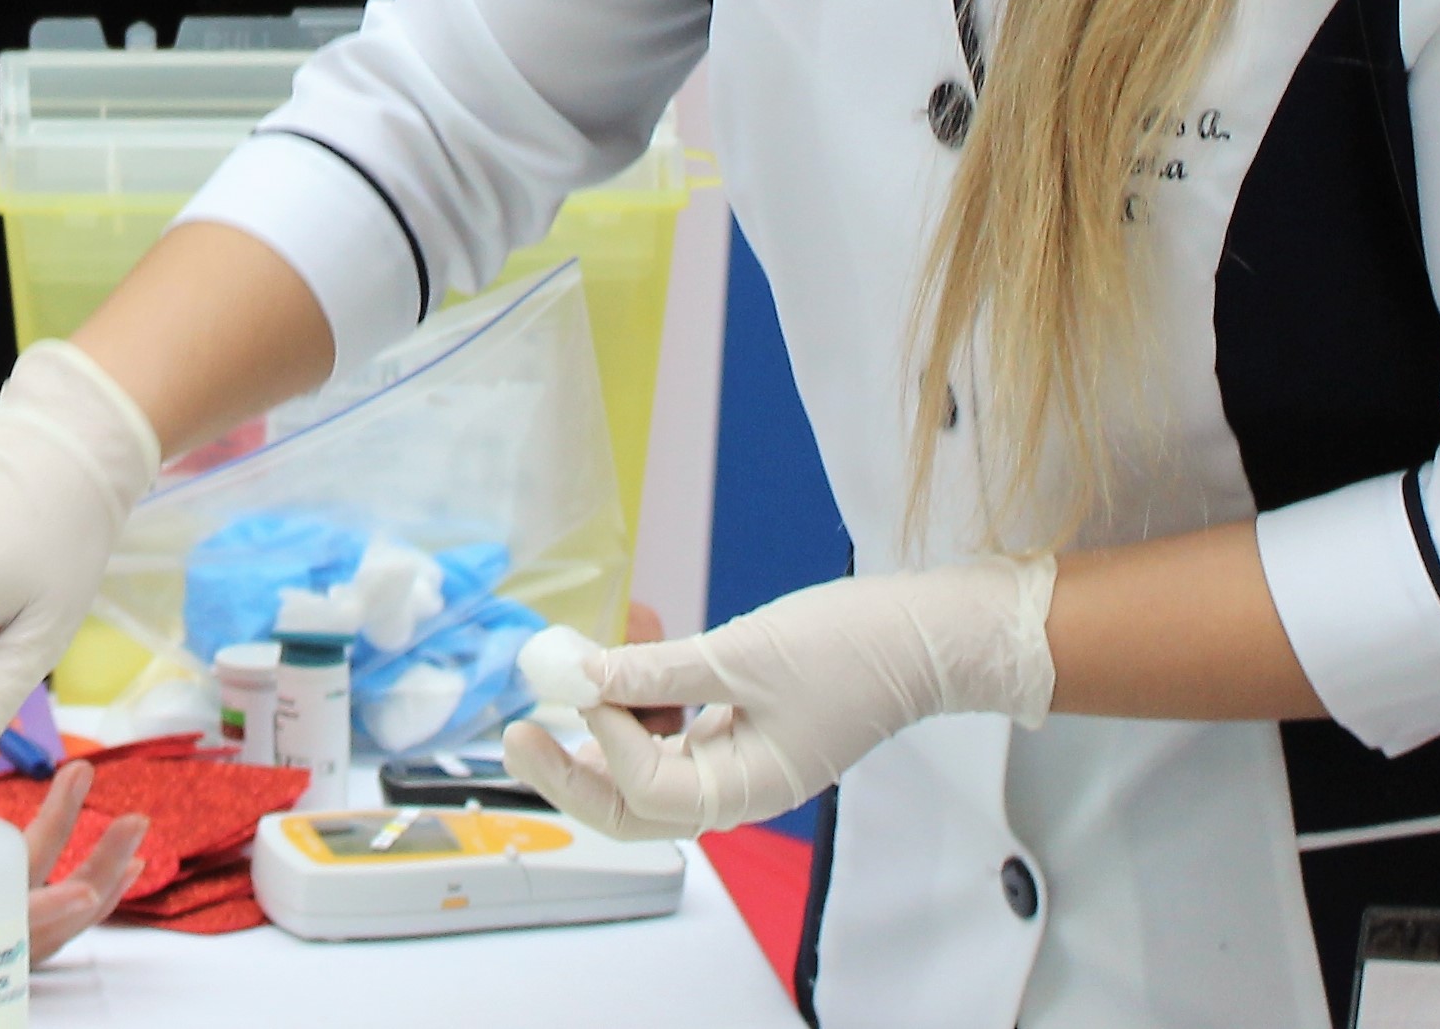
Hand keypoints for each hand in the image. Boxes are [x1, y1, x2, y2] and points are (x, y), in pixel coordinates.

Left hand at [505, 556, 1055, 839]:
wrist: (923, 635)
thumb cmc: (851, 649)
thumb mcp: (743, 653)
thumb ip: (658, 670)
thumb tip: (581, 675)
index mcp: (747, 792)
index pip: (648, 791)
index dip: (607, 738)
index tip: (584, 677)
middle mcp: (736, 789)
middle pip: (631, 804)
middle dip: (570, 769)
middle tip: (515, 731)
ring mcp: (736, 761)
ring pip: (643, 763)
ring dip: (607, 714)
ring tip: (583, 654)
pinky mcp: (737, 727)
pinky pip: (670, 727)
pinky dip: (643, 691)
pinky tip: (635, 642)